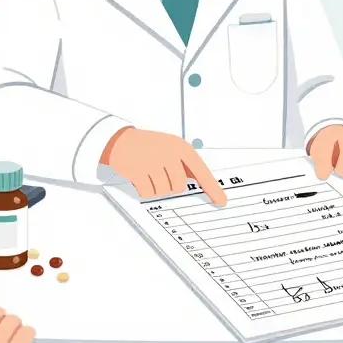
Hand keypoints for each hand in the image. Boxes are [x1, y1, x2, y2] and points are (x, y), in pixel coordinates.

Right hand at [101, 127, 227, 204]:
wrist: (120, 141)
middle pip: (179, 186)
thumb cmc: (148, 147)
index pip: (201, 171)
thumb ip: (185, 164)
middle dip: (168, 184)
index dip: (212, 188)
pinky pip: (148, 193)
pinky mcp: (139, 171)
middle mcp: (169, 153)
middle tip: (158, 173)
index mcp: (180, 148)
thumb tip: (202, 184)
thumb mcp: (170, 148)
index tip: (221, 201)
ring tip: (148, 173)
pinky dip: (143, 190)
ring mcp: (154, 162)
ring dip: (155, 187)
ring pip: (163, 191)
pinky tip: (139, 177)